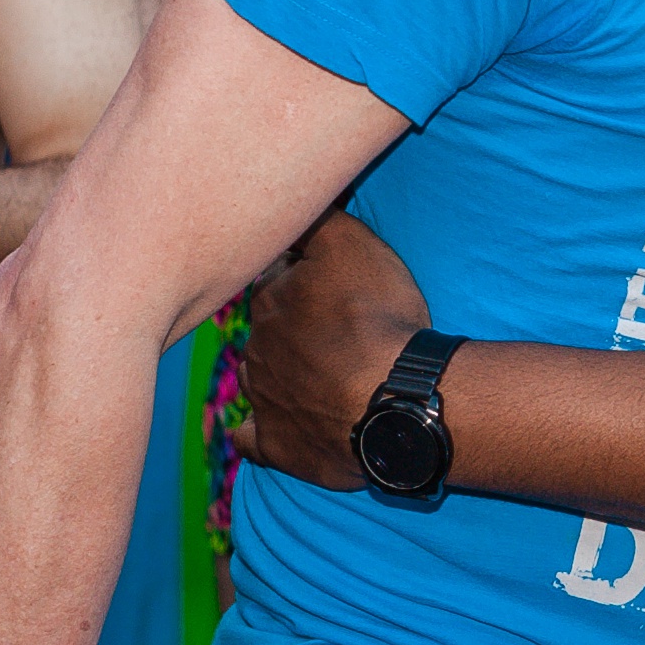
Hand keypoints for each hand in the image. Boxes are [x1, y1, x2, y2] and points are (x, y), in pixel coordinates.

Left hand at [231, 213, 434, 482]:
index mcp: (270, 300)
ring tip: (319, 374)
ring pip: (260, 377)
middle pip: (269, 328)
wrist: (393, 401)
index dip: (302, 277)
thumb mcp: (352, 245)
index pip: (277, 278)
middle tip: (331, 327)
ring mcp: (265, 399)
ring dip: (281, 373)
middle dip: (291, 325)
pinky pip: (252, 438)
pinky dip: (256, 431)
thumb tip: (291, 199)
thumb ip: (317, 220)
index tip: (328, 281)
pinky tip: (265, 426)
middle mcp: (257, 348)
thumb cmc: (376, 318)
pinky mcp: (279, 445)